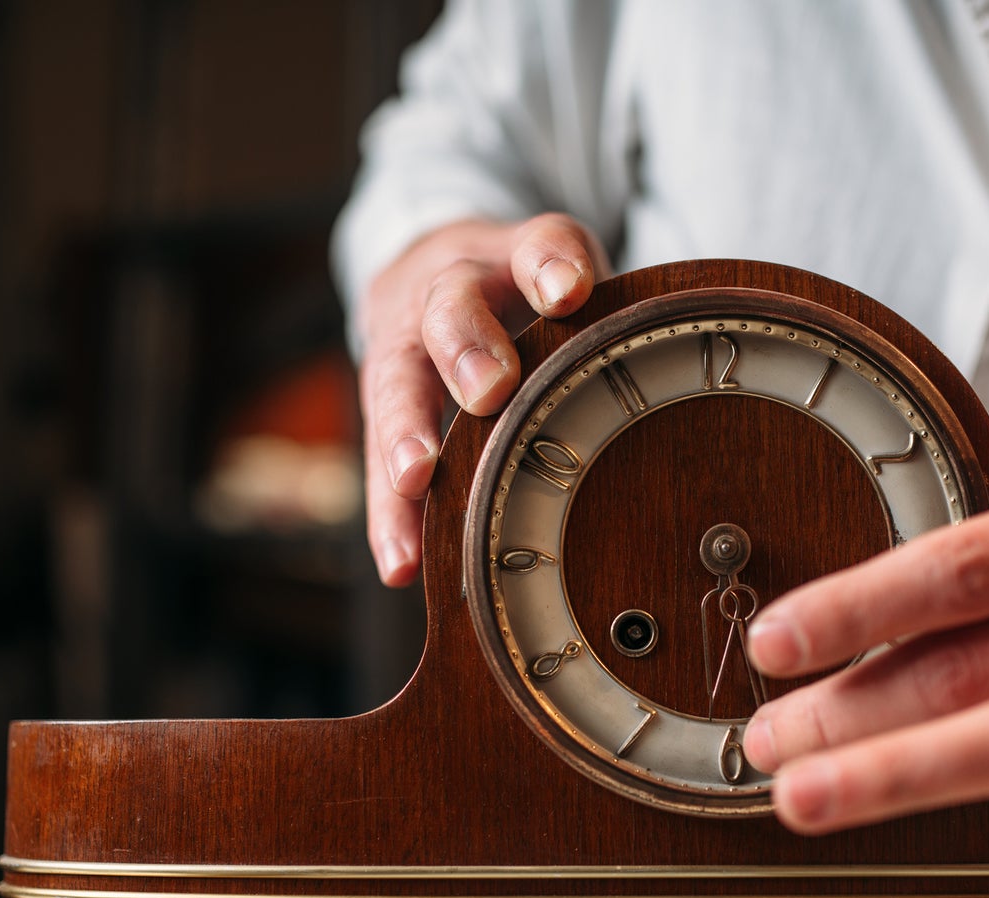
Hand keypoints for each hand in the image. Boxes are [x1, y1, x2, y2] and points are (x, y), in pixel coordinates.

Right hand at [358, 215, 609, 584]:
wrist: (426, 274)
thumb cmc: (515, 287)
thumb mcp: (558, 266)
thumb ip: (580, 285)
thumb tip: (607, 318)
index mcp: (504, 257)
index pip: (533, 246)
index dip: (549, 265)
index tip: (567, 291)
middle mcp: (443, 293)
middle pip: (449, 310)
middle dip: (467, 350)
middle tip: (489, 389)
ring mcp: (404, 348)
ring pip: (398, 383)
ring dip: (407, 434)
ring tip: (414, 478)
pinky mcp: (383, 407)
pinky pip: (381, 463)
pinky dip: (392, 514)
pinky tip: (402, 560)